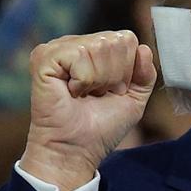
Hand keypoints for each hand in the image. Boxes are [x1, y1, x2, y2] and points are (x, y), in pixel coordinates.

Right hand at [20, 30, 156, 190]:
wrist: (75, 150)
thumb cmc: (100, 128)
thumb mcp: (134, 101)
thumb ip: (146, 75)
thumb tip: (143, 47)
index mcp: (95, 49)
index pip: (127, 40)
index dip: (127, 71)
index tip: (112, 92)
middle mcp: (76, 44)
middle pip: (116, 41)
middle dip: (114, 76)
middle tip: (96, 95)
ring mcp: (59, 49)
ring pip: (99, 46)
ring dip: (98, 80)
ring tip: (83, 95)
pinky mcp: (45, 57)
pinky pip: (79, 54)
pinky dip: (83, 79)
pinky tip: (71, 92)